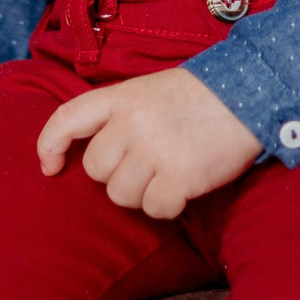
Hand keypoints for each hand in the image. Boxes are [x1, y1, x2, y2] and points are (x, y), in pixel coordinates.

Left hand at [36, 69, 260, 219]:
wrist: (249, 96)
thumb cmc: (199, 97)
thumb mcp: (150, 90)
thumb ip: (121, 115)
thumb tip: (98, 152)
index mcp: (121, 97)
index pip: (66, 120)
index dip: (50, 146)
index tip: (50, 167)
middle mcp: (131, 122)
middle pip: (95, 170)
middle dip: (117, 174)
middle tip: (148, 162)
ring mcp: (153, 149)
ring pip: (121, 195)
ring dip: (143, 192)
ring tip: (170, 171)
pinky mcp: (178, 176)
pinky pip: (154, 209)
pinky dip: (168, 206)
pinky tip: (185, 186)